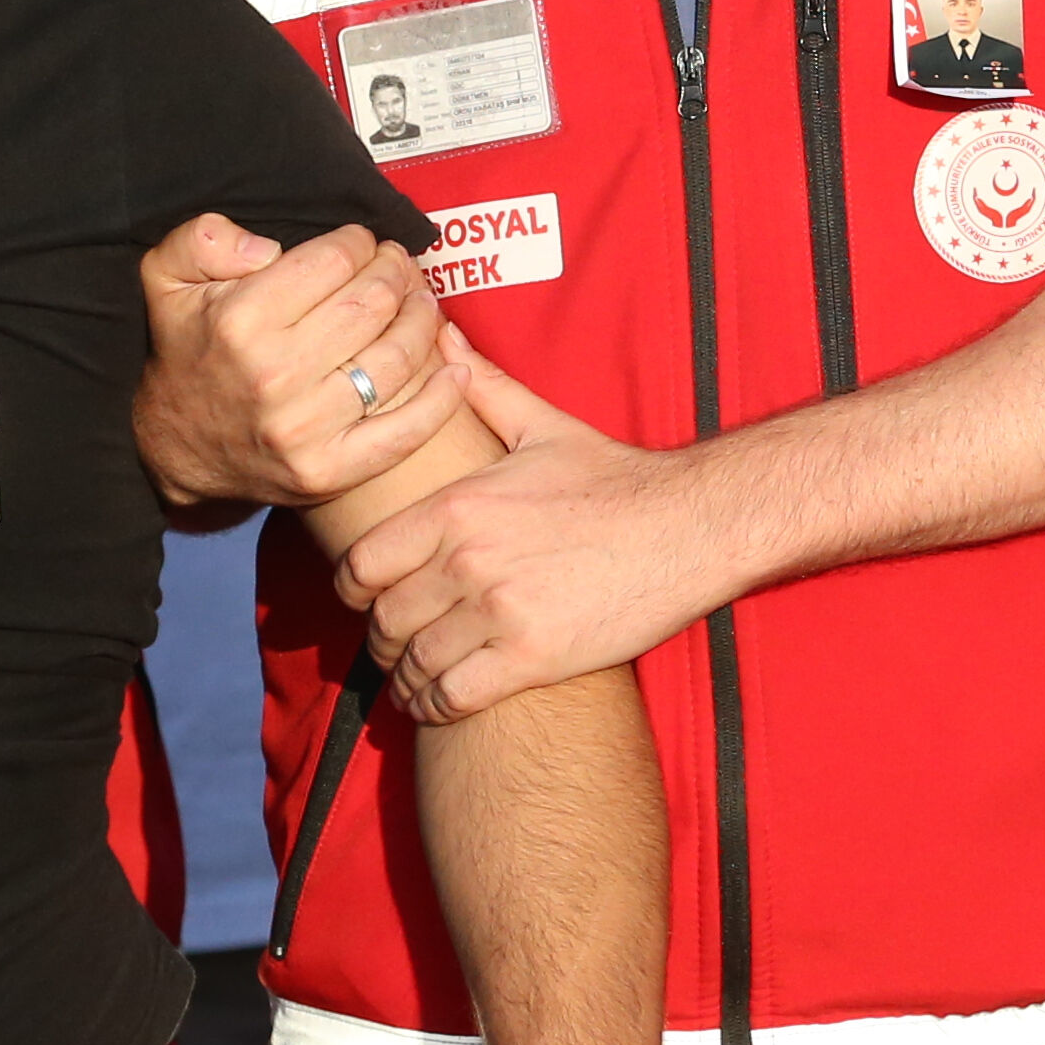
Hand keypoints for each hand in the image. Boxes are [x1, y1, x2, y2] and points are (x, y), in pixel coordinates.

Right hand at [132, 217, 466, 510]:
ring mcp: (304, 430)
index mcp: (240, 322)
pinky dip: (441, 399)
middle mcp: (273, 376)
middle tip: (398, 266)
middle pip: (372, 303)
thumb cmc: (187, 352)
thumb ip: (201, 239)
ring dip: (422, 320)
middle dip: (396, 273)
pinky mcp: (328, 471)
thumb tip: (266, 248)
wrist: (176, 446)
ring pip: (396, 358)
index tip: (362, 243)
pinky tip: (454, 370)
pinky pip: (404, 432)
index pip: (333, 261)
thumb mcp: (165, 280)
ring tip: (422, 303)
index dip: (358, 242)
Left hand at [341, 368, 721, 718]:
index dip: (353, 589)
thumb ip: (481, 389)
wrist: (692, 526)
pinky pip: (452, 696)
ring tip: (412, 680)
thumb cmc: (616, 478)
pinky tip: (439, 702)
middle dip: (381, 639)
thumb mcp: (540, 426)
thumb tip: (441, 338)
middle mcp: (467, 559)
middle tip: (393, 646)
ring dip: (406, 678)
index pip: (361, 564)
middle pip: (382, 621)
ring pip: (414, 662)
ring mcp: (498, 612)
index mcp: (457, 507)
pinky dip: (435, 706)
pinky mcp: (532, 658)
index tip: (365, 598)